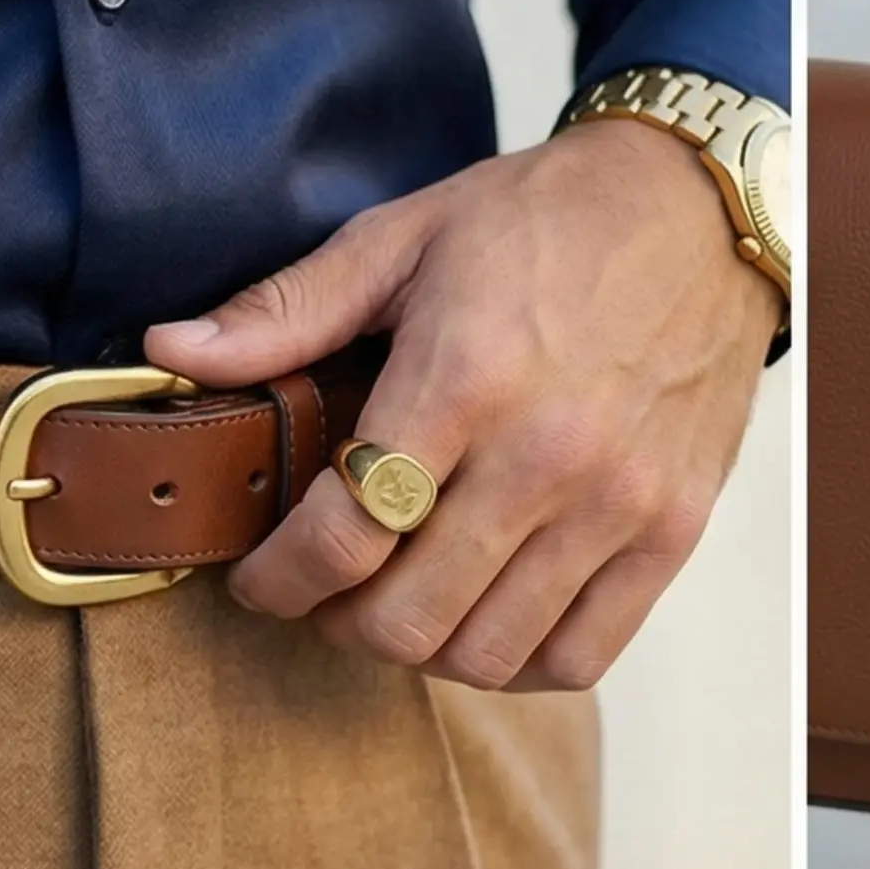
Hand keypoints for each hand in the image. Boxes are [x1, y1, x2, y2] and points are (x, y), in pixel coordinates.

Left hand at [146, 118, 779, 690]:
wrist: (698, 207)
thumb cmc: (546, 217)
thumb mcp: (404, 236)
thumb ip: (285, 309)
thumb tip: (170, 347)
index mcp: (462, 377)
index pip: (342, 534)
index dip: (275, 579)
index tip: (258, 577)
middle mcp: (544, 453)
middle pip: (407, 618)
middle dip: (338, 621)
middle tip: (326, 587)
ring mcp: (617, 500)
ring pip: (487, 653)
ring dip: (424, 645)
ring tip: (404, 595)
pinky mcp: (673, 527)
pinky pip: (580, 655)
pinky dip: (520, 662)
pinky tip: (489, 612)